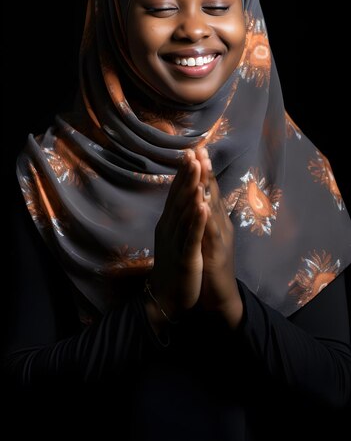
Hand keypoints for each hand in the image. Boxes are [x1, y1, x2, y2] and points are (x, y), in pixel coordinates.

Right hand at [147, 150, 205, 322]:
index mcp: (169, 223)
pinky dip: (197, 220)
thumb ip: (178, 217)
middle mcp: (170, 228)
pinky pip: (191, 236)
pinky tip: (202, 205)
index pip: (176, 192)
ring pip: (185, 212)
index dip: (183, 172)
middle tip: (193, 152)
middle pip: (179, 196)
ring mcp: (176, 242)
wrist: (166, 299)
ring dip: (191, 190)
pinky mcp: (184, 257)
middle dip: (187, 174)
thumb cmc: (173, 266)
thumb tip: (184, 197)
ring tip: (198, 169)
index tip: (190, 151)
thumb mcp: (174, 237)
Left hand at [196, 148, 242, 327]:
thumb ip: (202, 218)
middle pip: (212, 193)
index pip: (207, 190)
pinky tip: (202, 203)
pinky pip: (210, 232)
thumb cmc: (210, 266)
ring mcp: (220, 237)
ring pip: (213, 207)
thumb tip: (194, 199)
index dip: (201, 170)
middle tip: (200, 148)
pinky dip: (206, 216)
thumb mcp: (204, 237)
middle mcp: (219, 224)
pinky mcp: (216, 253)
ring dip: (207, 186)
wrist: (218, 297)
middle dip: (205, 170)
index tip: (195, 149)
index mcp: (214, 220)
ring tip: (202, 166)